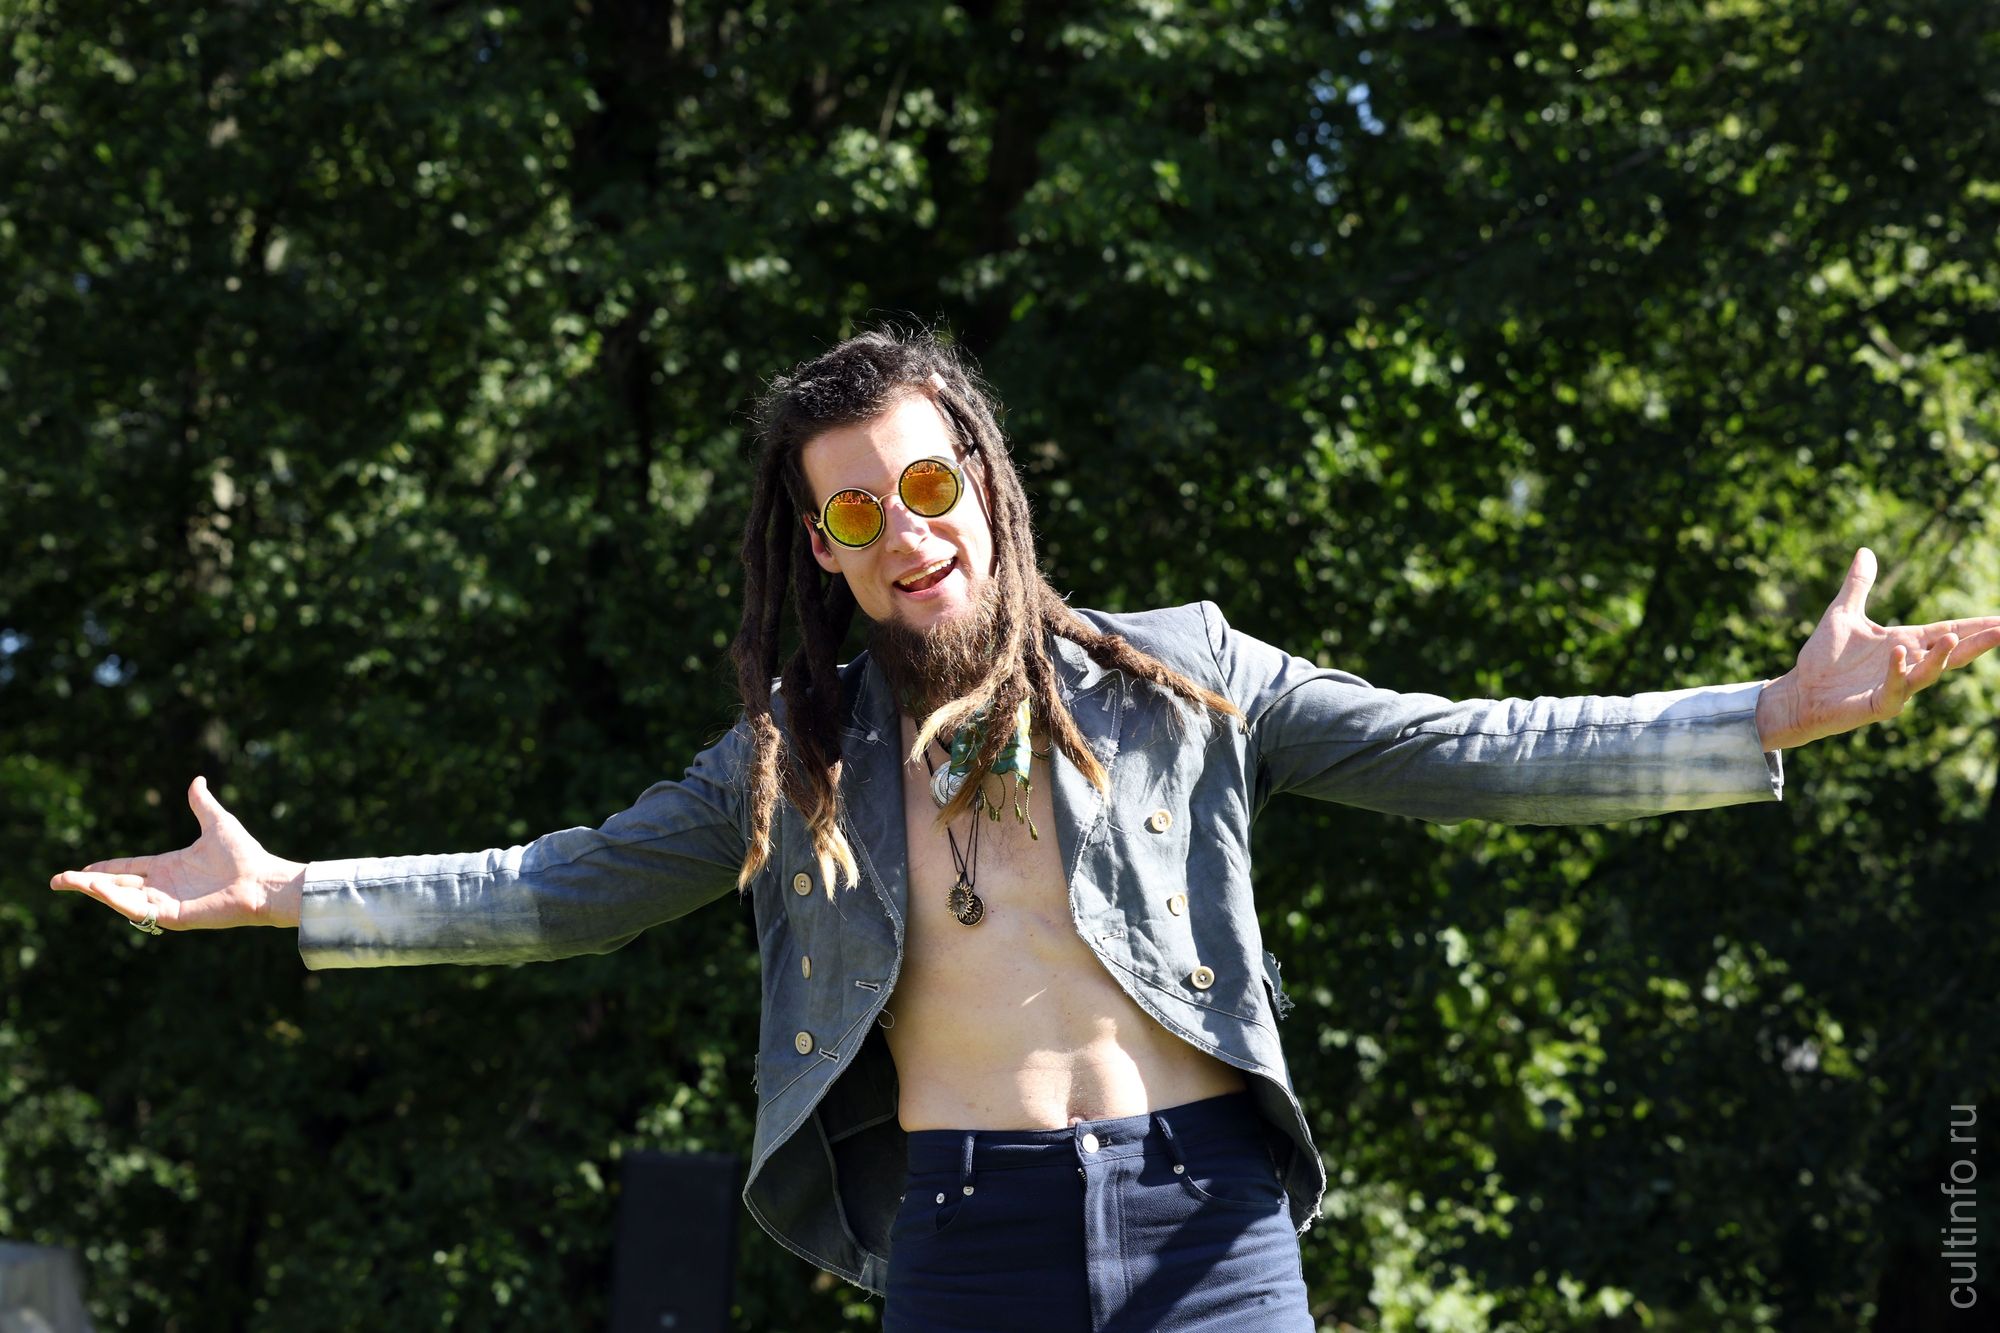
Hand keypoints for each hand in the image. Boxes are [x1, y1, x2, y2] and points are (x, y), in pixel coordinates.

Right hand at [48, 776, 300, 929]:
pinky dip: (118, 902)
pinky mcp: (173, 917)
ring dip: (96, 892)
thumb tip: (197, 780)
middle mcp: (164, 886)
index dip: (104, 869)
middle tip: (58, 881)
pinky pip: (140, 911)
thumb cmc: (244, 855)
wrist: (263, 879)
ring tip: (71, 882)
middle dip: (87, 884)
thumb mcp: (217, 823)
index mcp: (169, 866)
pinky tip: (99, 891)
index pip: (128, 868)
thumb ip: (202, 804)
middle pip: (117, 886)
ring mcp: (167, 903)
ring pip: (122, 899)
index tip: (80, 870)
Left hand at [1756, 548, 1999, 749]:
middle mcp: (1908, 663)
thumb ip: (1858, 585)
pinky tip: (1899, 653)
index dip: (1977, 624)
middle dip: (1979, 642)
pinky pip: (1895, 688)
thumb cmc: (1823, 658)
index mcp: (1905, 642)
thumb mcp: (1843, 613)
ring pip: (1929, 672)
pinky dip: (1898, 672)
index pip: (1949, 629)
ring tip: (1954, 637)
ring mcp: (1896, 685)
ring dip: (1942, 656)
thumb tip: (1866, 550)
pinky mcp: (1879, 703)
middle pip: (1952, 652)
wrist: (1800, 691)